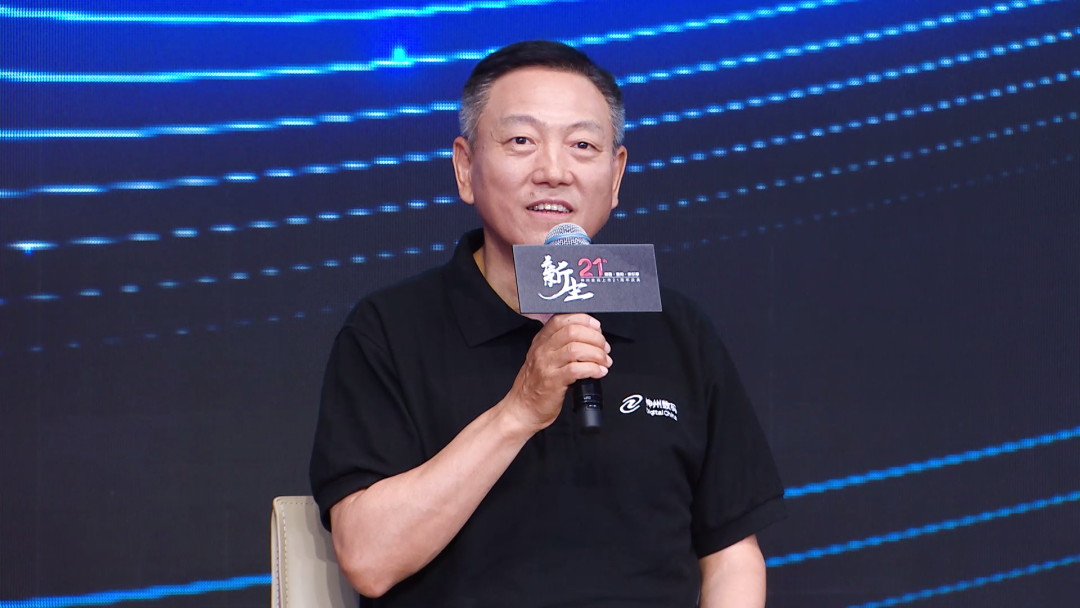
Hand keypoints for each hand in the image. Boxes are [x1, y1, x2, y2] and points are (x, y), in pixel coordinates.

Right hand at [501, 314, 611, 432]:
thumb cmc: (534, 386)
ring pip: (576, 348)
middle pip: (572, 331)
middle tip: (604, 348)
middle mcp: (542, 350)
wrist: (521, 410)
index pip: (561, 319)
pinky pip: (577, 369)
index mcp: (541, 341)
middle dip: (595, 337)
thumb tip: (587, 336)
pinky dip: (593, 369)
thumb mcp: (542, 358)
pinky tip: (599, 372)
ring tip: (604, 361)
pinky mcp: (553, 382)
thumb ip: (558, 345)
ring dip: (597, 354)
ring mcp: (547, 365)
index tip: (597, 328)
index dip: (584, 320)